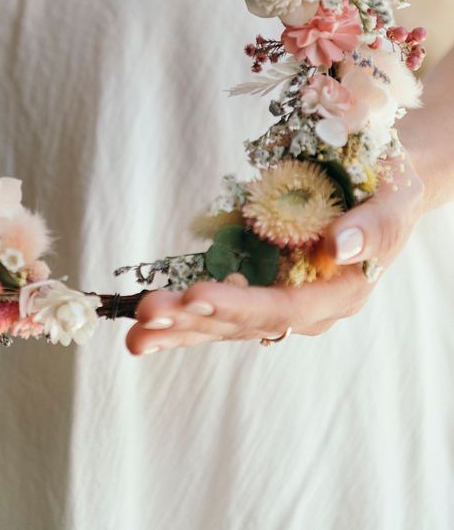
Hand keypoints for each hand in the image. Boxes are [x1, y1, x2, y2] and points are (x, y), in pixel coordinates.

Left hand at [126, 157, 425, 354]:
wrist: (383, 194)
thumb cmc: (390, 195)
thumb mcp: (392, 204)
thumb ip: (371, 229)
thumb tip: (339, 243)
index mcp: (339, 294)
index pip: (284, 307)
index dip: (241, 303)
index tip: (197, 292)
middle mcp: (306, 309)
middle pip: (244, 322)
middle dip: (194, 318)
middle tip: (147, 313)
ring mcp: (280, 303)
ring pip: (225, 324)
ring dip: (179, 328)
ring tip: (136, 335)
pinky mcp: (259, 291)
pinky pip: (218, 313)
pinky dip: (184, 320)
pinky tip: (148, 331)